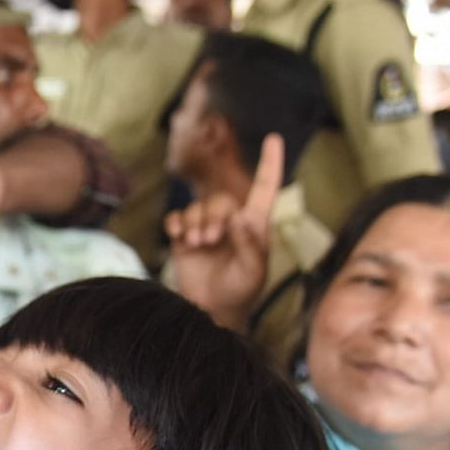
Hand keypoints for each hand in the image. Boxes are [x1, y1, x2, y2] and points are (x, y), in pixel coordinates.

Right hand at [165, 134, 283, 332]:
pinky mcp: (184, 239)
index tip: (273, 139)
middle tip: (209, 239)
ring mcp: (205, 229)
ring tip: (196, 244)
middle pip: (220, 200)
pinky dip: (176, 225)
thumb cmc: (240, 292)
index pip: (264, 189)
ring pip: (196, 208)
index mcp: (254, 226)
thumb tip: (238, 216)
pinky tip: (179, 238)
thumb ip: (249, 244)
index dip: (270, 164)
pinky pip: (176, 219)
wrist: (211, 311)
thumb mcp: (253, 271)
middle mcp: (230, 223)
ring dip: (194, 223)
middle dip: (212, 216)